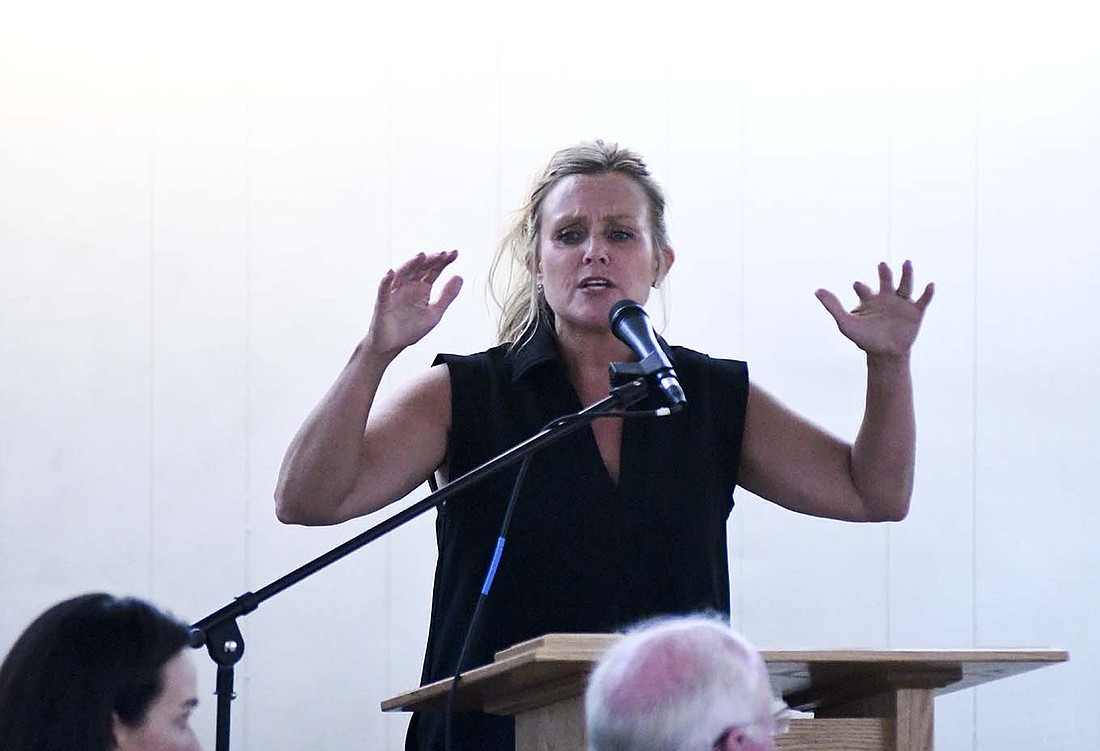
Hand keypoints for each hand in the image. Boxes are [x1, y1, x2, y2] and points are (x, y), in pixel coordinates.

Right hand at [365, 250, 462, 356]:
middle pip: (419, 268)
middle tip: (443, 254)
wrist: (391, 346)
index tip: (454, 253)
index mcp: (421, 288)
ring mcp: (395, 292)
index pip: (433, 270)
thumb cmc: (410, 329)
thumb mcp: (434, 313)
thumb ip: (447, 296)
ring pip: (402, 274)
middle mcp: (408, 286)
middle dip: (431, 260)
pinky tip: (391, 272)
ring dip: (411, 264)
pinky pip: (383, 290)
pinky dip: (386, 281)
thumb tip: (460, 277)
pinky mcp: (383, 303)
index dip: (443, 262)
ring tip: (421, 256)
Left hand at [815, 260, 933, 360]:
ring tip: (906, 263)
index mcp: (870, 299)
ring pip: (905, 285)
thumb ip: (833, 306)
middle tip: (881, 265)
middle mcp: (886, 297)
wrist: (885, 354)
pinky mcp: (915, 312)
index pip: (864, 289)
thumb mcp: (846, 323)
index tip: (857, 285)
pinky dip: (927, 293)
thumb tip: (817, 290)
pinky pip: (923, 300)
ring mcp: (902, 303)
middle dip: (884, 274)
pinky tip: (930, 284)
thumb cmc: (864, 338)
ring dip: (907, 274)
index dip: (861, 287)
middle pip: (886, 281)